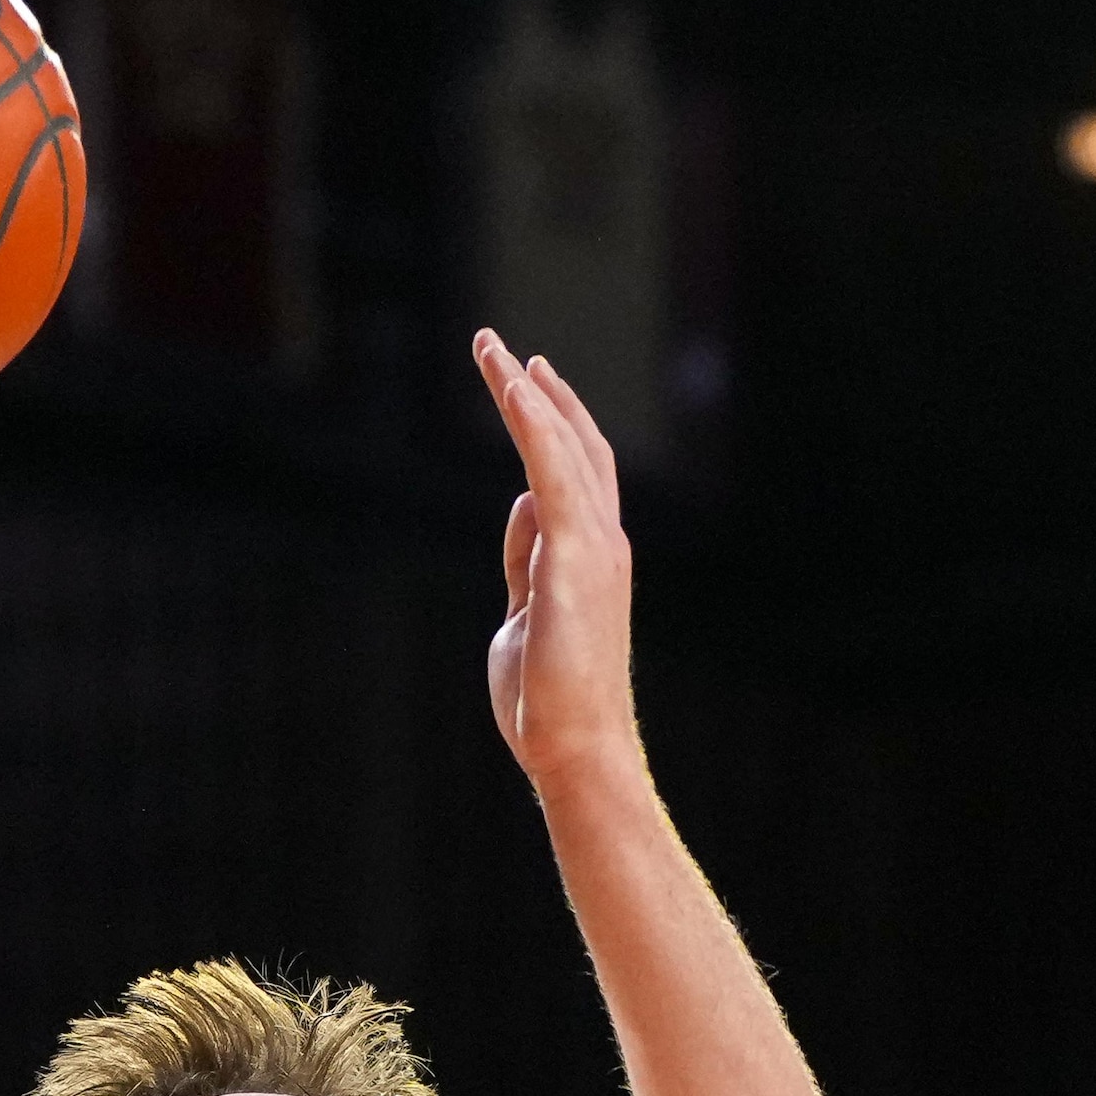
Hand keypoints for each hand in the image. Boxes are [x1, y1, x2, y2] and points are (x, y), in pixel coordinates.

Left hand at [476, 330, 644, 797]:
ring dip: (527, 396)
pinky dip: (536, 427)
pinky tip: (516, 391)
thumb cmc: (549, 697)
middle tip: (501, 348)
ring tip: (494, 353)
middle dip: (538, 394)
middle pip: (574, 447)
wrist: (574, 747)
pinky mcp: (576, 559)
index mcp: (592, 556)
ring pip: (563, 450)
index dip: (552, 422)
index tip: (526, 380)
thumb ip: (527, 558)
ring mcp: (595, 548)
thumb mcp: (526, 612)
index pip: (575, 472)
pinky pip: (554, 476)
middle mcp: (602, 542)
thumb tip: (524, 505)